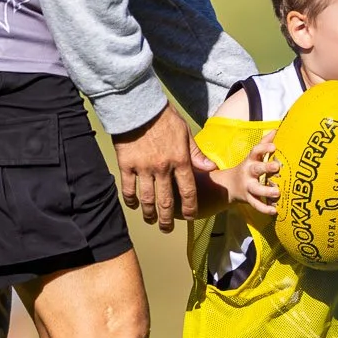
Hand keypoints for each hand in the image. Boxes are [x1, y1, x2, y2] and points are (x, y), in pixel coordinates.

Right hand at [112, 104, 199, 231]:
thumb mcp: (185, 133)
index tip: (190, 217)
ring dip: (150, 214)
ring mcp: (143, 168)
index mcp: (180, 161)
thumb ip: (197, 154)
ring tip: (151, 221)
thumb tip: (211, 168)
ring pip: (147, 199)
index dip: (190, 208)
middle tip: (167, 229)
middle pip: (166, 201)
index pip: (188, 191)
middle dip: (168, 219)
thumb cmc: (164, 118)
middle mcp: (162, 169)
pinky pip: (128, 188)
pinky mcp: (126, 166)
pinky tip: (134, 206)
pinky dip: (131, 200)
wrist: (138, 107)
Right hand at [238, 134, 280, 216]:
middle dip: (266, 167)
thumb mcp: (253, 156)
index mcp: (251, 160)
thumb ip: (264, 143)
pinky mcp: (248, 198)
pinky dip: (264, 208)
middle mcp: (249, 172)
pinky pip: (256, 204)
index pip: (255, 151)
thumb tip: (276, 129)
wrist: (229, 186)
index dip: (264, 148)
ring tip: (278, 192)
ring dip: (267, 190)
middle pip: (256, 169)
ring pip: (256, 189)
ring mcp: (248, 186)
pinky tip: (274, 210)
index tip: (274, 146)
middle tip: (277, 166)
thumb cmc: (248, 167)